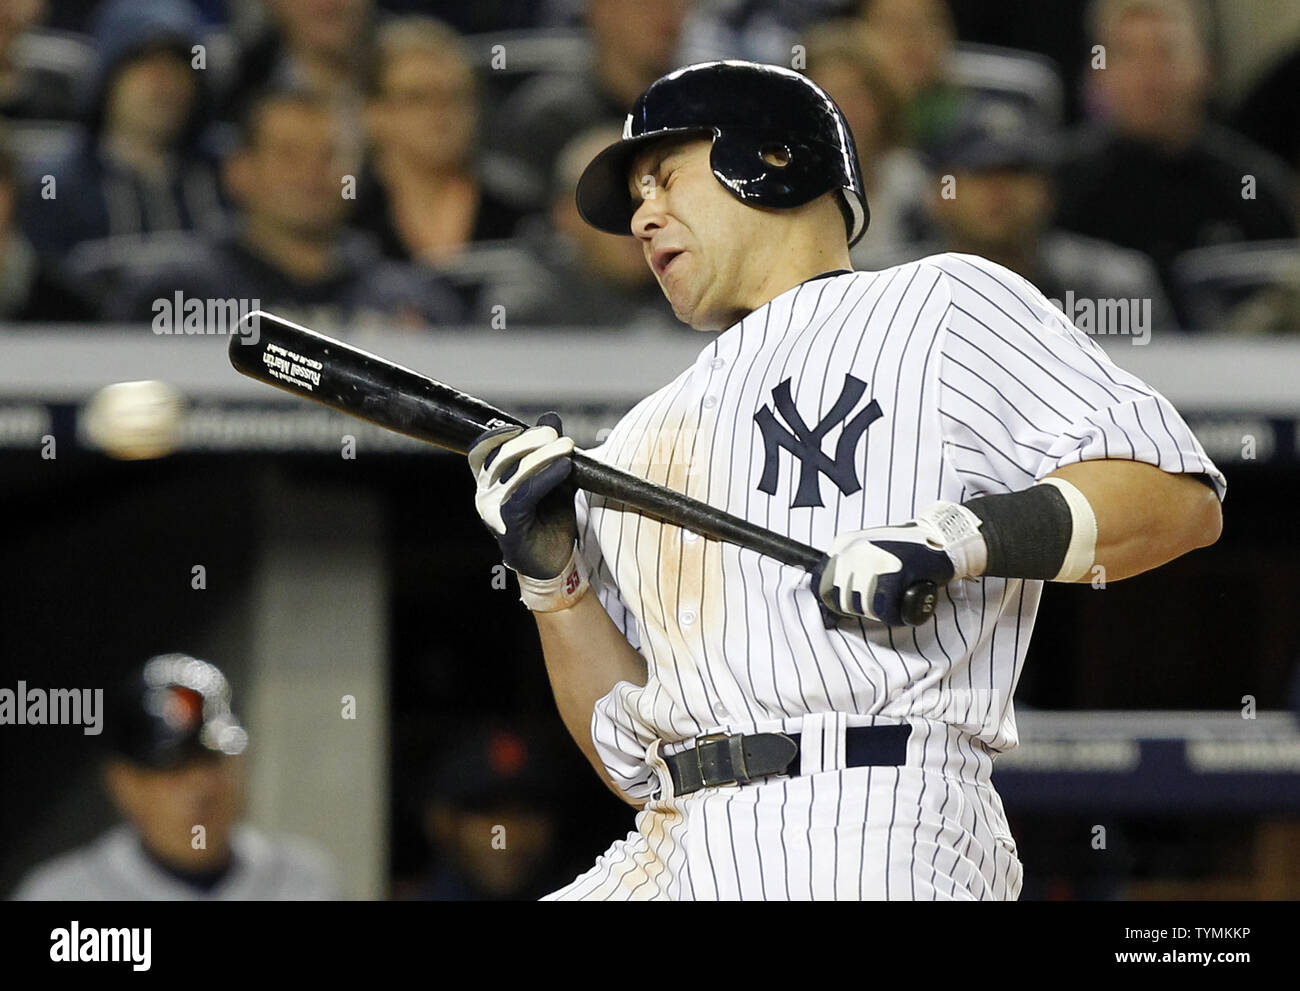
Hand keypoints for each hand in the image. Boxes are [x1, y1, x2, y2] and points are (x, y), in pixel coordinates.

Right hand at [468, 411, 577, 578]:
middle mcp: (485, 494)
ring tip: (568, 447)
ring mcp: (492, 510)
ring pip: (514, 472)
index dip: (498, 434)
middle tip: (559, 436)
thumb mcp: (553, 479)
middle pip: (502, 456)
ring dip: (544, 456)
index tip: (525, 425)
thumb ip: (550, 450)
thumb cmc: (549, 520)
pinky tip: (565, 468)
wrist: (553, 562)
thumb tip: (550, 416)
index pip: (482, 449)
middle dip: (532, 440)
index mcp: (489, 481)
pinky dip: (546, 477)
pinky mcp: (507, 525)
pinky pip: (524, 494)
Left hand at [811, 519, 957, 627]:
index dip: (836, 602)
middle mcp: (853, 550)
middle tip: (883, 599)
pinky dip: (897, 614)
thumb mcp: (866, 549)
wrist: (942, 538)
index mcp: (842, 544)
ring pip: (864, 608)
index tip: (851, 605)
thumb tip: (826, 595)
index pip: (821, 586)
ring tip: (897, 595)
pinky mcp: (894, 573)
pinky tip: (908, 597)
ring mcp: (872, 560)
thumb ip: (847, 568)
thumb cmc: (905, 549)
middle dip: (862, 609)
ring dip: (881, 611)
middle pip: (843, 602)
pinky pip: (886, 612)